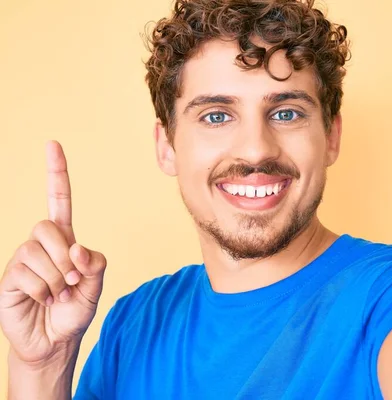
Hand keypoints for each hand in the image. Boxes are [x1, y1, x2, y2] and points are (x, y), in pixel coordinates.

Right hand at [0, 141, 106, 365]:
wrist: (55, 341)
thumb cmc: (74, 310)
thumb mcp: (95, 285)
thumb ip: (94, 264)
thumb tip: (76, 247)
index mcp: (64, 239)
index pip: (58, 200)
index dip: (56, 174)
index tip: (53, 145)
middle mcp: (40, 244)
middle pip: (47, 226)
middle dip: (65, 257)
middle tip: (72, 282)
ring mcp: (22, 260)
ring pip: (37, 252)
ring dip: (56, 280)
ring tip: (58, 295)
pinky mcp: (9, 278)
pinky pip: (27, 275)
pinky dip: (42, 292)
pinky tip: (43, 301)